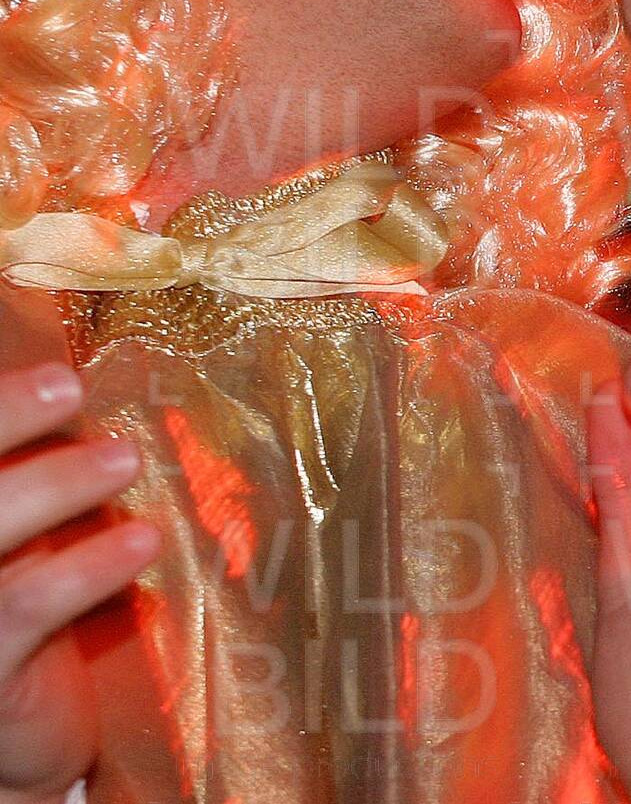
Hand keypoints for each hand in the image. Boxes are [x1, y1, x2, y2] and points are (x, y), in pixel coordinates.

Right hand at [0, 362, 157, 803]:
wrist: (19, 740)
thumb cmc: (20, 612)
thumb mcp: (23, 532)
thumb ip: (31, 470)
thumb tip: (78, 379)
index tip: (44, 365)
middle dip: (1, 420)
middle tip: (68, 384)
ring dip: (53, 487)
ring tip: (125, 459)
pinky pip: (24, 611)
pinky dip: (84, 570)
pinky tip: (141, 542)